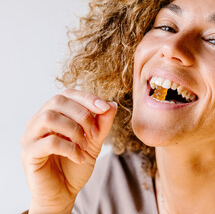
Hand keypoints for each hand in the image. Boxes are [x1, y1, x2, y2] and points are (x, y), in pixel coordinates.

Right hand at [21, 89, 116, 213]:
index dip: (87, 98)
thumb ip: (102, 124)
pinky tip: (79, 158)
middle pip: (57, 101)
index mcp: (54, 114)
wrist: (64, 192)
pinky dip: (69, 148)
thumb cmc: (76, 165)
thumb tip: (112, 104)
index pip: (67, 94)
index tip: (105, 108)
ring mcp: (31, 136)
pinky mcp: (28, 154)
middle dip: (82, 114)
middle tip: (94, 133)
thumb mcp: (94, 142)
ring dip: (74, 130)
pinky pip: (49, 142)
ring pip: (49, 117)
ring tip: (85, 146)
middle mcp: (38, 121)